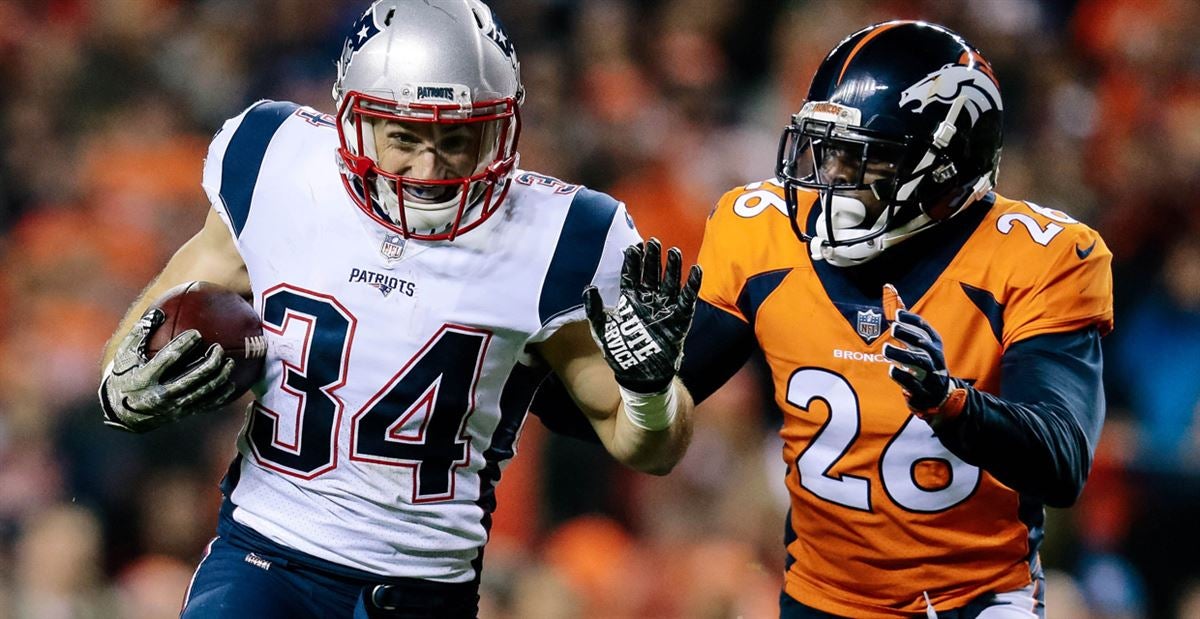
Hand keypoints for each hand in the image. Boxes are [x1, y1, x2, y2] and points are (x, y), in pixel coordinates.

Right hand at [100, 308, 236, 432]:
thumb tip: (159, 312)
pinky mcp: (181, 414)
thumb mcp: (124, 355)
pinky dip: (220, 396)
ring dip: (219, 378)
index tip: (197, 334)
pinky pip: (205, 406)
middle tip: (219, 348)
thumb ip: (140, 333)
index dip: (183, 346)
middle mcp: (159, 395)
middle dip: (209, 364)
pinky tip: (233, 385)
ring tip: (230, 363)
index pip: (167, 360)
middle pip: (191, 378)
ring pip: (201, 393)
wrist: (121, 413)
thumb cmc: (124, 375)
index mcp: (144, 378)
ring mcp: (172, 407)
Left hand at [583, 238, 701, 393]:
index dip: (633, 262)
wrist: (640, 376)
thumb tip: (589, 287)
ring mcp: (664, 309)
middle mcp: (647, 302)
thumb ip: (595, 309)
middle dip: (652, 259)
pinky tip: (695, 270)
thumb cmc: (620, 353)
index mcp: (629, 301)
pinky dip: (692, 285)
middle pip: (651, 275)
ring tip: (672, 251)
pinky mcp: (679, 319)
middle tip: (654, 242)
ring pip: (669, 283)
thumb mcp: (602, 330)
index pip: (631, 276)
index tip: (633, 246)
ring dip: (672, 268)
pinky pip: (687, 299)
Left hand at [880, 284, 966, 424]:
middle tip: (893, 328)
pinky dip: (902, 375)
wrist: (939, 393)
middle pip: (923, 342)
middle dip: (908, 334)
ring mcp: (930, 373)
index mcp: (933, 342)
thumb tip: (890, 290)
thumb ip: (903, 320)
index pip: (923, 327)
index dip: (910, 320)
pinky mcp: (922, 390)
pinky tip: (892, 369)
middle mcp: (934, 356)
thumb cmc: (923, 360)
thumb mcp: (918, 341)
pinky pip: (912, 382)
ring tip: (887, 348)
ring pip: (919, 362)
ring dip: (902, 354)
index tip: (895, 314)